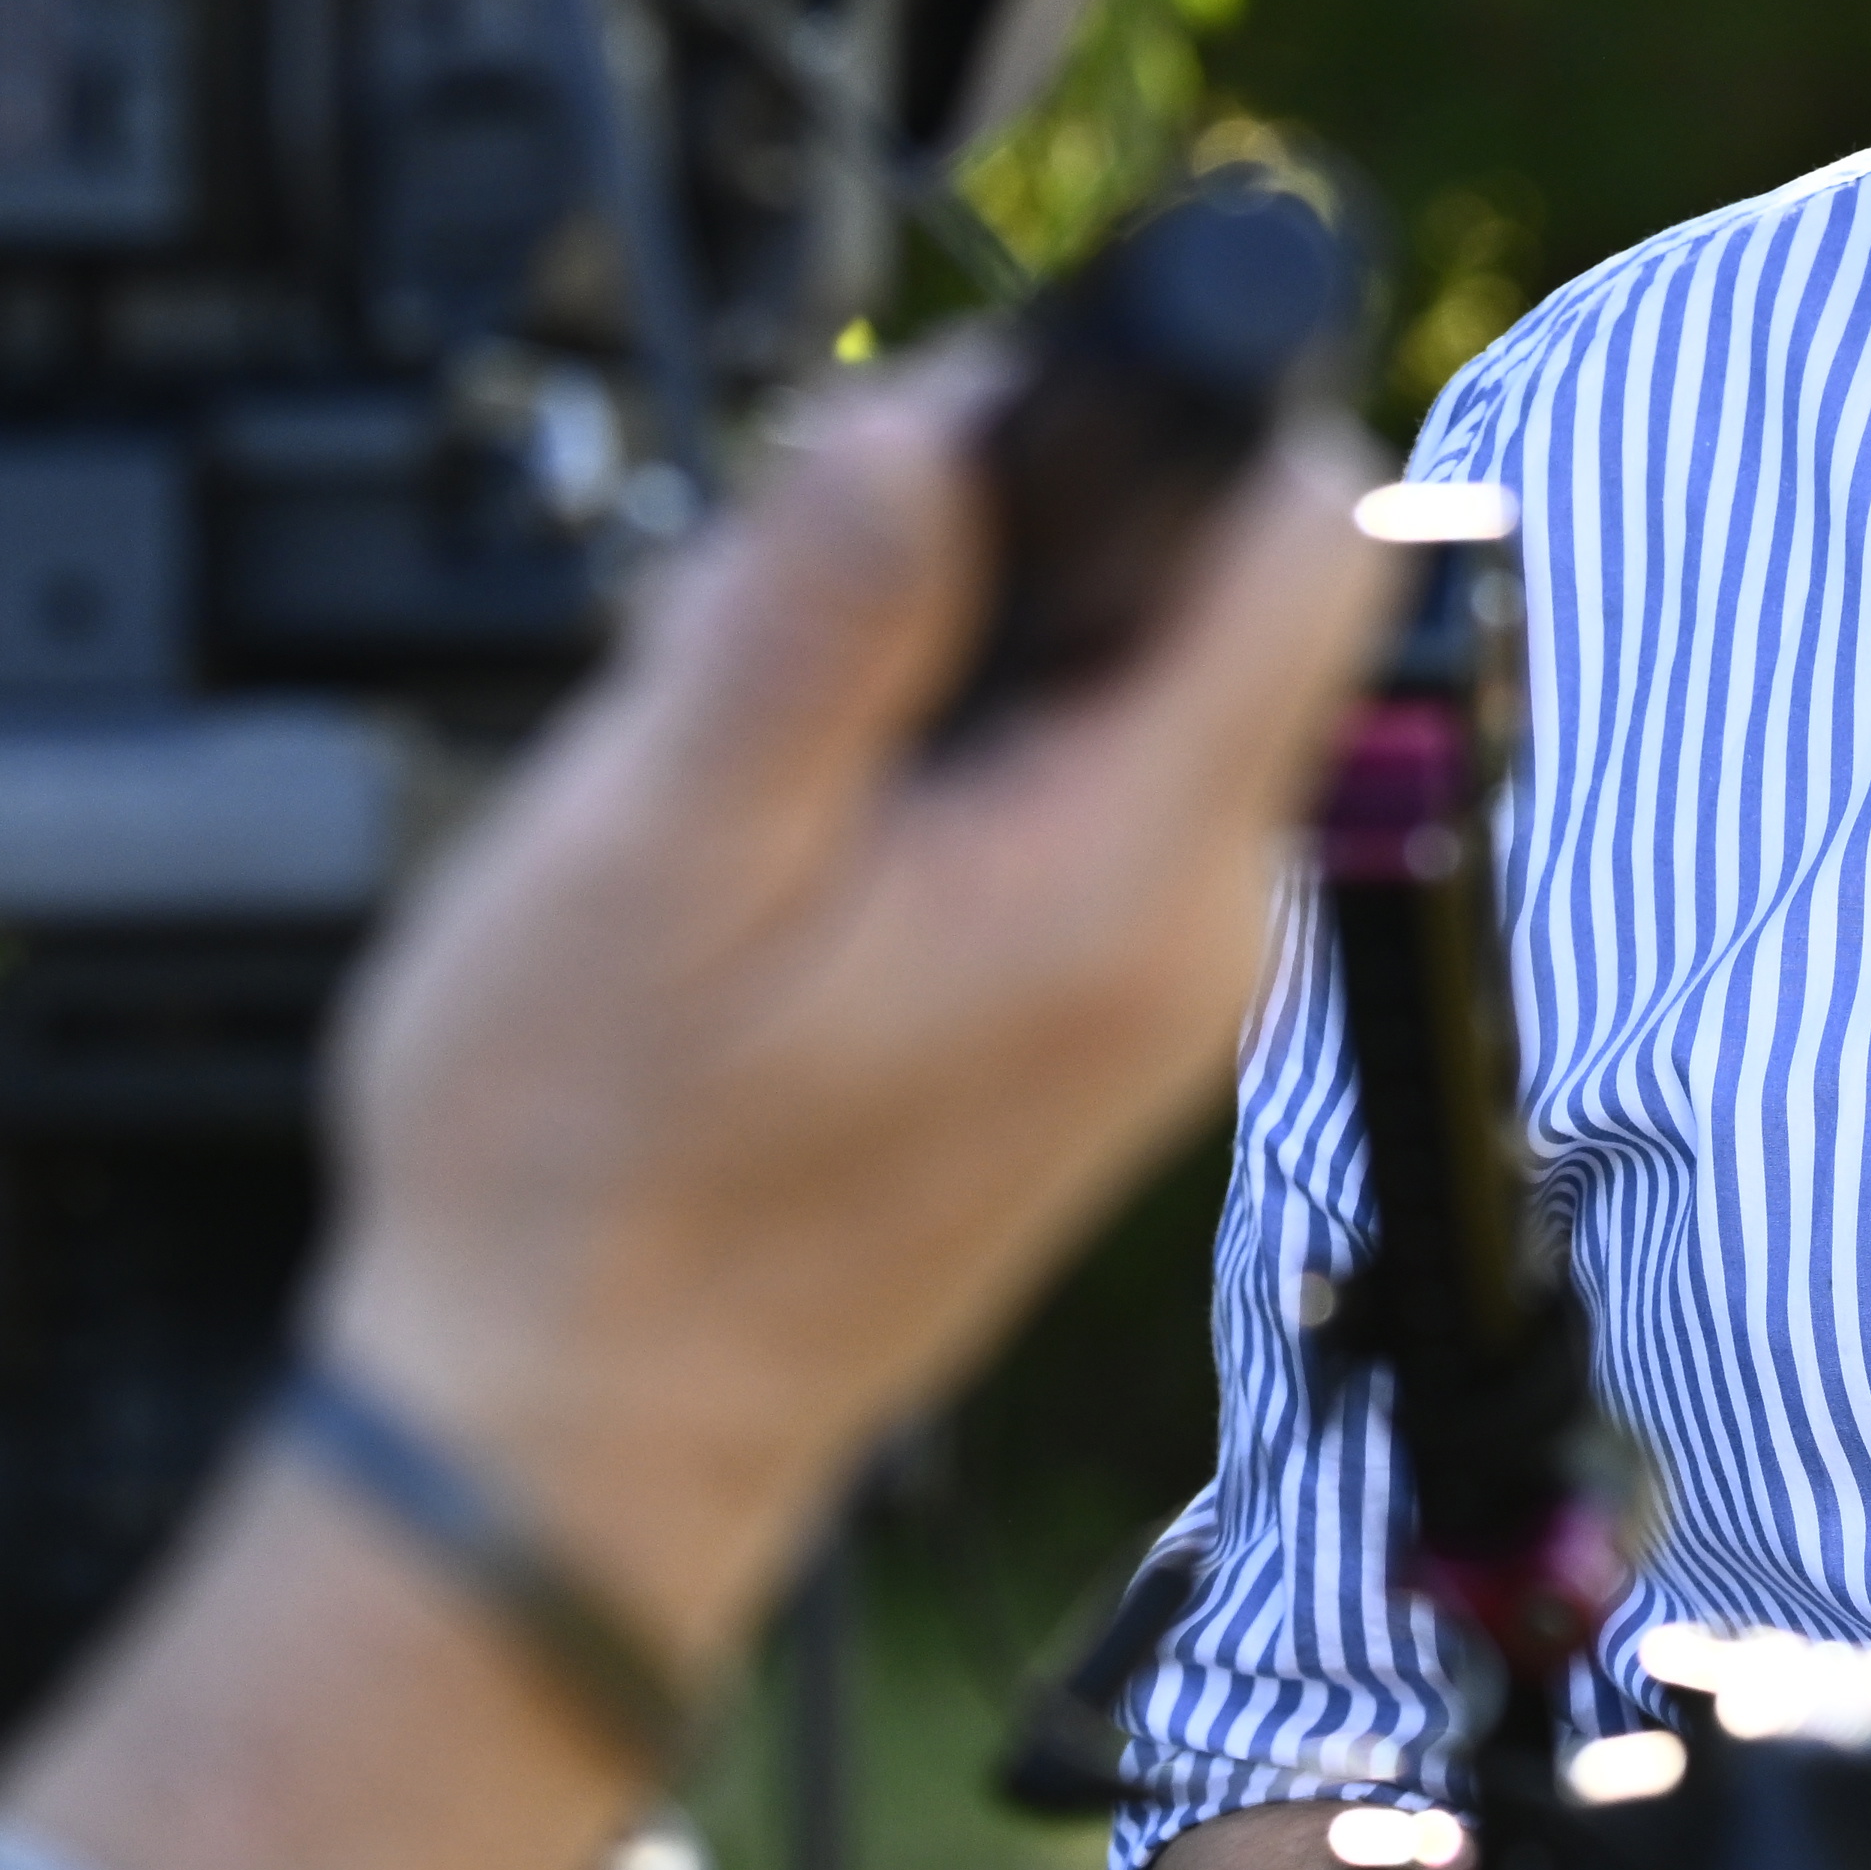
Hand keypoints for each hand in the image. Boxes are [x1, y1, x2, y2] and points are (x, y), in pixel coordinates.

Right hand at [297, 368, 1400, 1685]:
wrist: (567, 1448)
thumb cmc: (584, 1189)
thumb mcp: (649, 854)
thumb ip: (813, 623)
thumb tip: (930, 423)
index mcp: (1136, 876)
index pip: (1304, 535)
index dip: (1163, 421)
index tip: (975, 441)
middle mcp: (1207, 924)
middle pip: (1200, 588)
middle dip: (997, 547)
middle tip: (774, 639)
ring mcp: (1167, 977)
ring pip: (1119, 679)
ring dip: (942, 657)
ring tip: (749, 765)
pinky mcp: (1101, 1004)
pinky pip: (1072, 789)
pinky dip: (938, 762)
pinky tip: (786, 842)